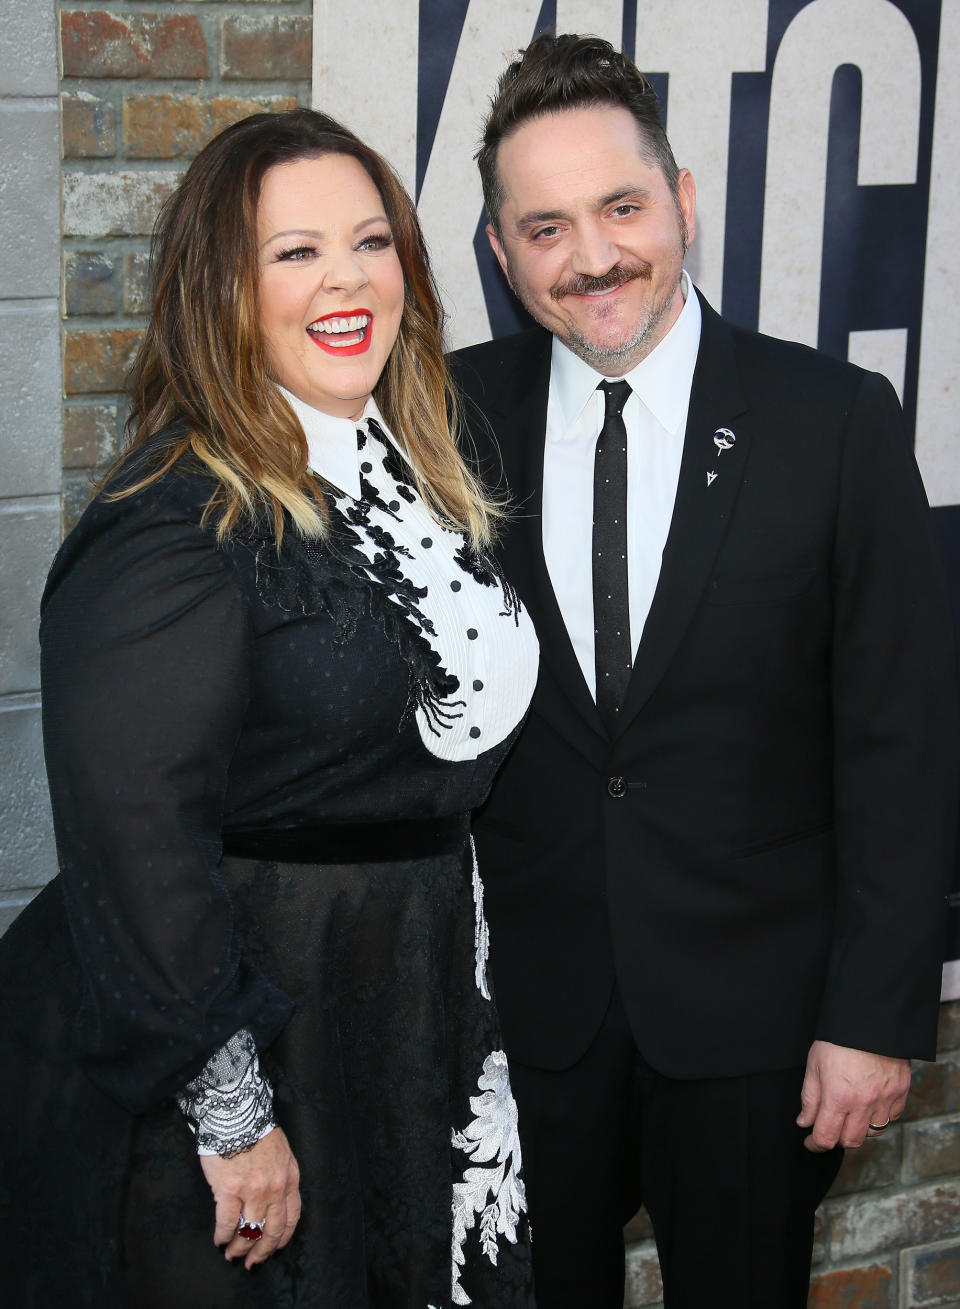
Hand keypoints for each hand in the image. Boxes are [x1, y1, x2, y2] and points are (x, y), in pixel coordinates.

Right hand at [200, 1126, 300, 1269]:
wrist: (237, 1114)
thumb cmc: (256, 1131)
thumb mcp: (281, 1153)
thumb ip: (281, 1177)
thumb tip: (272, 1203)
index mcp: (289, 1178)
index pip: (291, 1218)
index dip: (281, 1239)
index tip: (272, 1249)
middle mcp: (274, 1188)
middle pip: (272, 1231)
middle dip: (261, 1252)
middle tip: (251, 1262)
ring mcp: (253, 1190)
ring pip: (249, 1231)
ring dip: (239, 1248)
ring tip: (231, 1253)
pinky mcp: (229, 1190)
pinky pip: (226, 1223)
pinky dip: (222, 1236)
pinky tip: (219, 1240)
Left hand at [797, 1040, 909, 1151]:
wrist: (870, 1019)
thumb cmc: (838, 1040)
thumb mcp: (814, 1065)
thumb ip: (810, 1098)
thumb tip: (805, 1123)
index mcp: (838, 1096)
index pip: (826, 1137)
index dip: (815, 1144)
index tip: (810, 1141)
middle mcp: (863, 1103)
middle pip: (850, 1141)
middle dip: (836, 1139)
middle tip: (829, 1127)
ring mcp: (884, 1099)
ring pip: (872, 1133)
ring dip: (859, 1129)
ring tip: (849, 1114)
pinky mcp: (900, 1092)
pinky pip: (890, 1118)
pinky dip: (879, 1117)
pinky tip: (869, 1105)